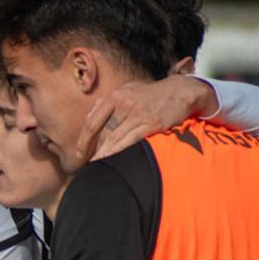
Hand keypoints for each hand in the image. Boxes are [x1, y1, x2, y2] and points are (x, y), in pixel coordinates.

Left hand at [75, 74, 218, 161]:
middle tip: (83, 167)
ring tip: (95, 169)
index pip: (91, 122)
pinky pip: (131, 141)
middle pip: (100, 132)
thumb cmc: (151, 94)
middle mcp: (123, 103)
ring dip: (103, 156)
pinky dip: (119, 153)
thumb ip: (108, 103)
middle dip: (90, 151)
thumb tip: (90, 118)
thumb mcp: (128, 90)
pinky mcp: (150, 123)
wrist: (180, 92)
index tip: (78, 155)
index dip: (83, 141)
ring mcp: (137, 114)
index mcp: (114, 96)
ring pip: (114, 139)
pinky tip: (113, 163)